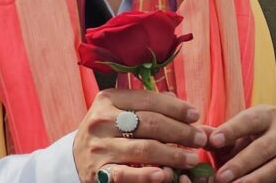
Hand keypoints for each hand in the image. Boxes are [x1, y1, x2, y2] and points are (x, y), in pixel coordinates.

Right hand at [73, 89, 207, 182]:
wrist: (74, 158)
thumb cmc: (109, 130)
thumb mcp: (122, 111)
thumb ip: (150, 106)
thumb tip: (184, 108)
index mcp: (109, 99)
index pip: (149, 100)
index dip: (176, 108)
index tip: (196, 115)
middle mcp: (102, 120)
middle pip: (150, 123)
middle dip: (181, 131)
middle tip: (201, 139)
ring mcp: (99, 147)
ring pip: (143, 148)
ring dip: (173, 154)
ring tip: (192, 158)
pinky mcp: (98, 172)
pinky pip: (126, 174)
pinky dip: (147, 175)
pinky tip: (165, 175)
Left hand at [208, 105, 275, 182]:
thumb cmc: (248, 142)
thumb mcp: (233, 136)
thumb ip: (215, 136)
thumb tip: (197, 134)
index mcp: (267, 116)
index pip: (250, 120)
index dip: (232, 130)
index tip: (214, 141)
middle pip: (263, 147)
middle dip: (241, 163)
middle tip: (221, 176)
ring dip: (254, 179)